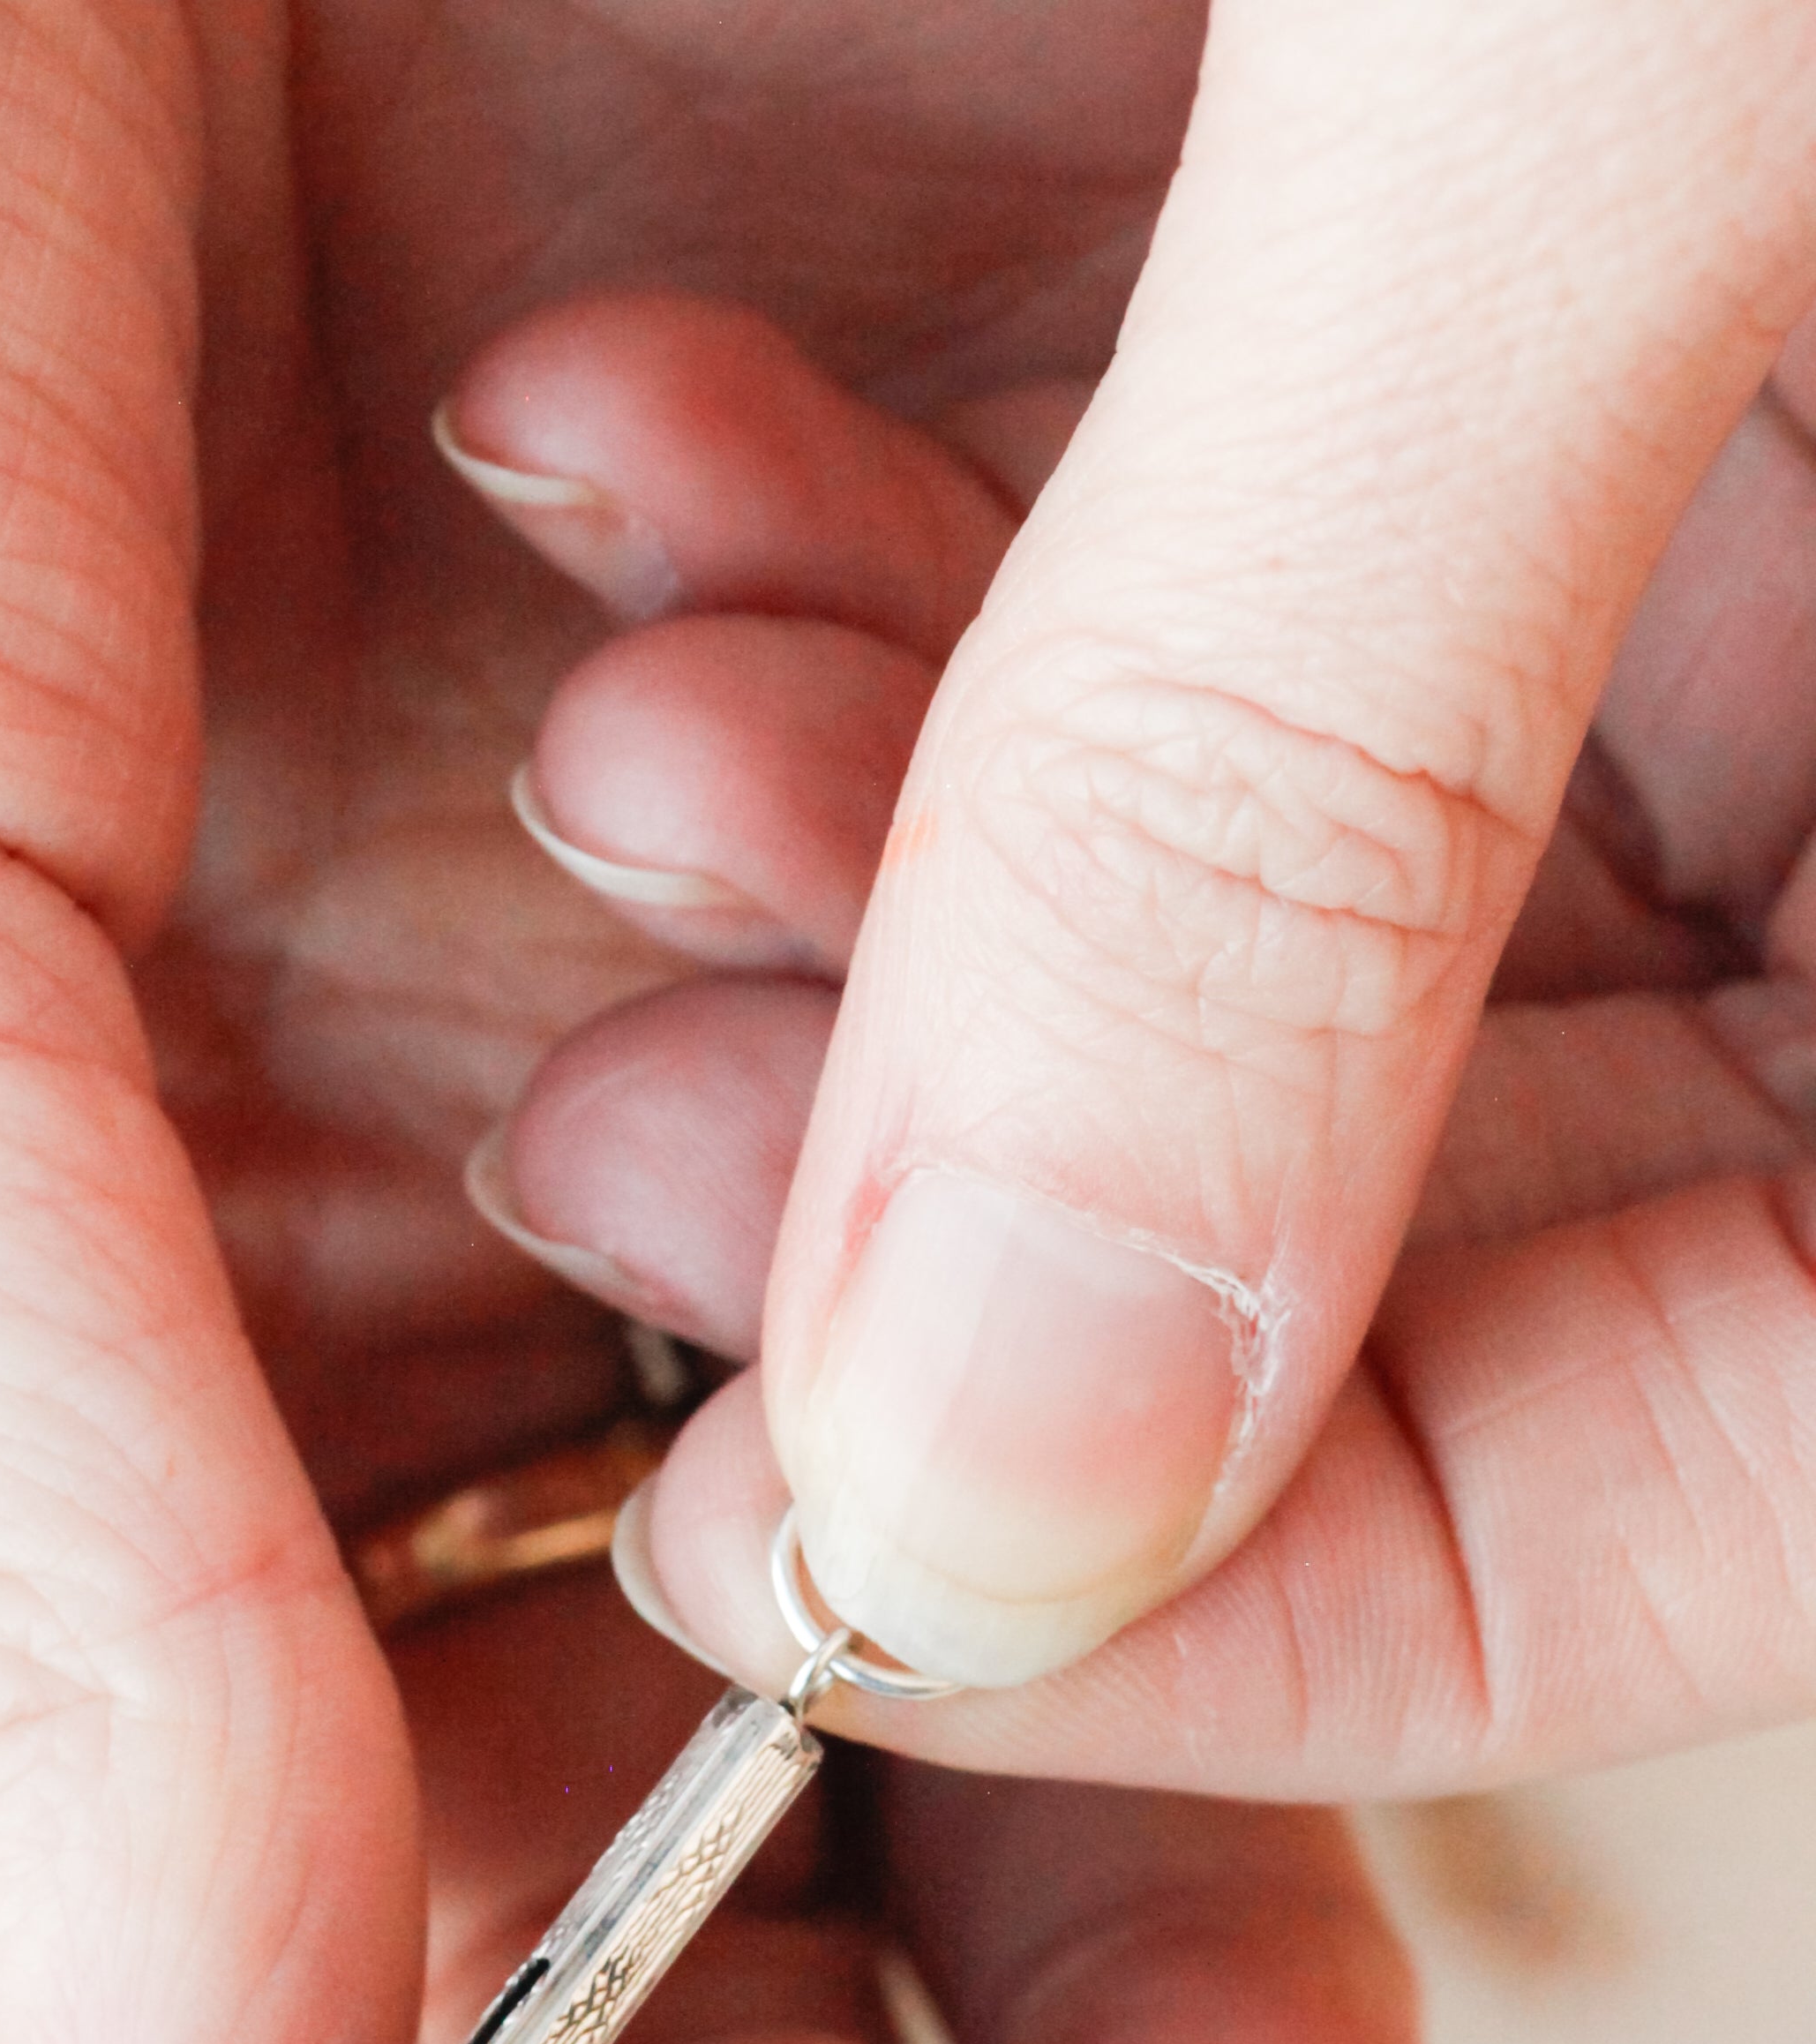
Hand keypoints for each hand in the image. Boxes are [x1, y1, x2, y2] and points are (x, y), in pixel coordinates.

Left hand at [463, 11, 1815, 1814]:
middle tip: (627, 1204)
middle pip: (1477, 1282)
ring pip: (1261, 977)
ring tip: (608, 767)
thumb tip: (974, 1486)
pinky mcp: (1477, 318)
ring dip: (859, 941)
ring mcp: (1700, 524)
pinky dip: (877, 610)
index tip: (798, 1579)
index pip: (1734, 1491)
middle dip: (974, 1284)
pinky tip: (610, 454)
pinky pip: (1178, 630)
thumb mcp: (1571, 63)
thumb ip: (1271, 789)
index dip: (1274, 1618)